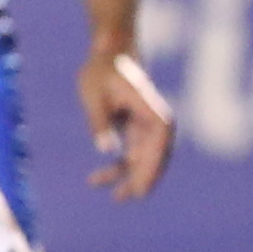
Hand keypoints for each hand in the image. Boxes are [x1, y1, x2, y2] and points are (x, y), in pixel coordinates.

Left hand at [76, 47, 172, 201]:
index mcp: (154, 113)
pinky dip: (119, 167)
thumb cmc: (101, 71)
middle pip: (154, 159)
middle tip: (122, 198)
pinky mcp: (139, 131)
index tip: (141, 190)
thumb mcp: (93, 94)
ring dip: (128, 177)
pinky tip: (97, 180)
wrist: (108, 53)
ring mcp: (150, 128)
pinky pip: (134, 155)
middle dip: (141, 180)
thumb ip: (100, 121)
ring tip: (114, 197)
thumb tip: (106, 150)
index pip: (159, 146)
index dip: (152, 170)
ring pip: (143, 160)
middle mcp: (158, 123)